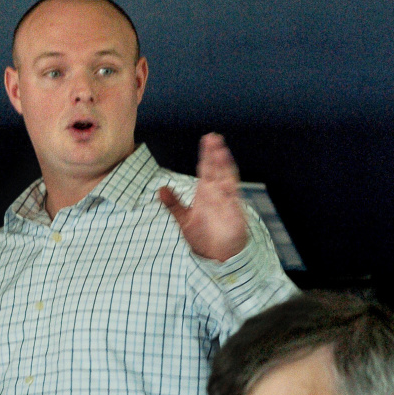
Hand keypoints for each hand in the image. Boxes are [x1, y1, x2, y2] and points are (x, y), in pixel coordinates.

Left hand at [159, 132, 247, 261]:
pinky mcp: (233, 210)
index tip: (207, 139)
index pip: (206, 169)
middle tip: (213, 137)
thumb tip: (159, 189)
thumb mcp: (184, 220)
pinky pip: (233, 194)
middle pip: (216, 169)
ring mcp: (226, 200)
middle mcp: (216, 193)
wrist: (217, 256)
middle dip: (215, 154)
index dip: (206, 155)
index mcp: (205, 193)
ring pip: (226, 177)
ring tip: (220, 149)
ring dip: (224, 164)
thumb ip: (173, 204)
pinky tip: (226, 173)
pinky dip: (230, 184)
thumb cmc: (204, 238)